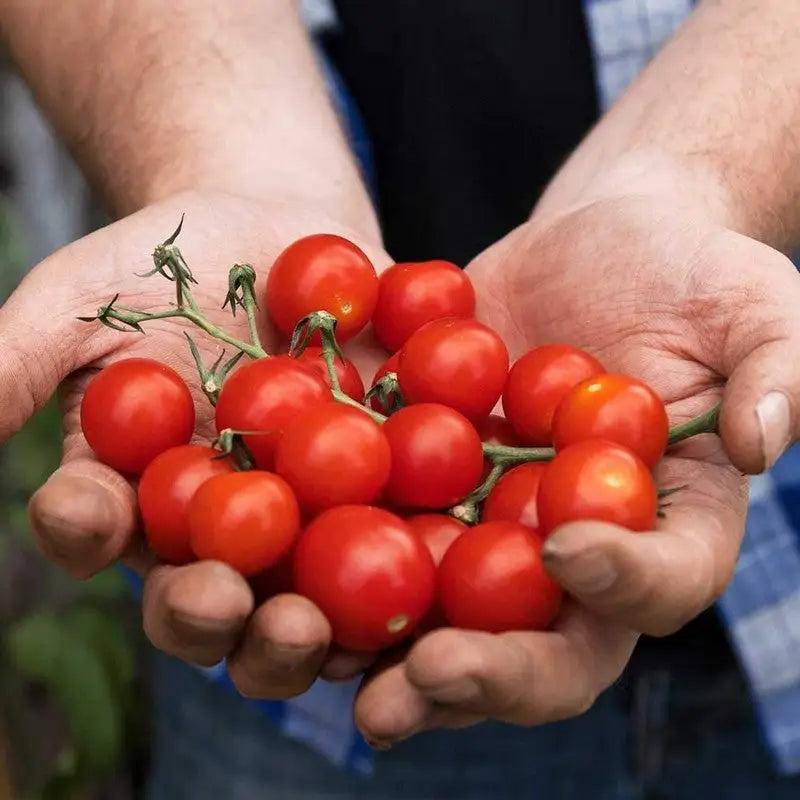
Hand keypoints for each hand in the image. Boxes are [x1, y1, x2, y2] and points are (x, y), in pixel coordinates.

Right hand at [0, 189, 389, 695]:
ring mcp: (303, 520)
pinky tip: (415, 566)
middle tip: (224, 604)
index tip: (87, 512)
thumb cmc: (175, 257)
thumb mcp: (89, 289)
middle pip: (202, 595)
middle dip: (206, 612)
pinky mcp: (382, 496)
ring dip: (302, 628)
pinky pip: (392, 538)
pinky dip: (401, 561)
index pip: (93, 527)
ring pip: (297, 599)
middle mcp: (217, 524)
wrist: (286, 232)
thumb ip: (19, 351)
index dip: (83, 528)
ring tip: (315, 625)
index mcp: (136, 487)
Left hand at [354, 193, 799, 745]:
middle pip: (546, 645)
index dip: (624, 584)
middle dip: (491, 674)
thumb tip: (761, 443)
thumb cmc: (684, 271)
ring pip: (450, 622)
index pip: (662, 583)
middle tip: (429, 679)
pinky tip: (284, 585)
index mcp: (666, 522)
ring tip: (334, 672)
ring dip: (393, 661)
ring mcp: (495, 528)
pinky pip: (383, 545)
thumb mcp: (750, 299)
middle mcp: (578, 550)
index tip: (566, 546)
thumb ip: (775, 367)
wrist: (591, 244)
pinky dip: (336, 574)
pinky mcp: (427, 490)